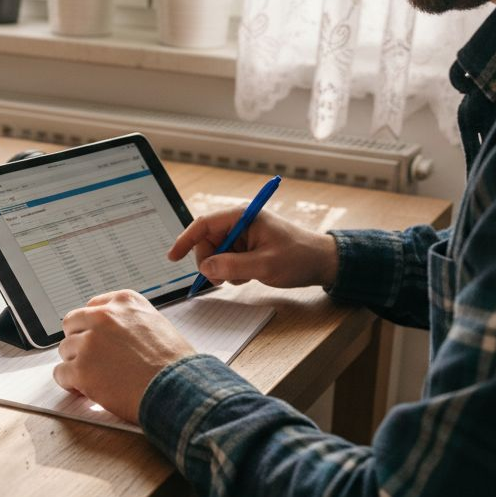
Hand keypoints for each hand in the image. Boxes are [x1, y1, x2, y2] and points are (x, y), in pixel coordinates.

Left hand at [52, 290, 195, 423]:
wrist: (178, 389)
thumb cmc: (174, 364)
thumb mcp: (156, 324)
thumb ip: (130, 322)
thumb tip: (112, 335)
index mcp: (124, 301)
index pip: (92, 307)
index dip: (92, 326)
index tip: (95, 338)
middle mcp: (104, 316)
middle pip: (72, 325)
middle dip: (79, 342)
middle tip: (92, 360)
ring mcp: (89, 342)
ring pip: (65, 350)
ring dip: (76, 364)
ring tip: (94, 378)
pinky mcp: (81, 369)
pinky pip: (61, 373)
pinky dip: (69, 383)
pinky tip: (84, 389)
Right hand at [169, 209, 339, 288]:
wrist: (323, 263)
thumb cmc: (299, 257)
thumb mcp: (264, 265)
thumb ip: (232, 266)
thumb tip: (205, 268)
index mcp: (243, 217)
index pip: (204, 224)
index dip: (185, 240)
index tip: (173, 257)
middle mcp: (240, 223)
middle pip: (207, 241)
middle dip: (210, 262)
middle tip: (221, 279)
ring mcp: (243, 236)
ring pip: (216, 254)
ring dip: (223, 269)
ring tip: (244, 276)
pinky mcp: (247, 248)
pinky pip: (227, 260)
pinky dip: (232, 272)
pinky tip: (249, 276)